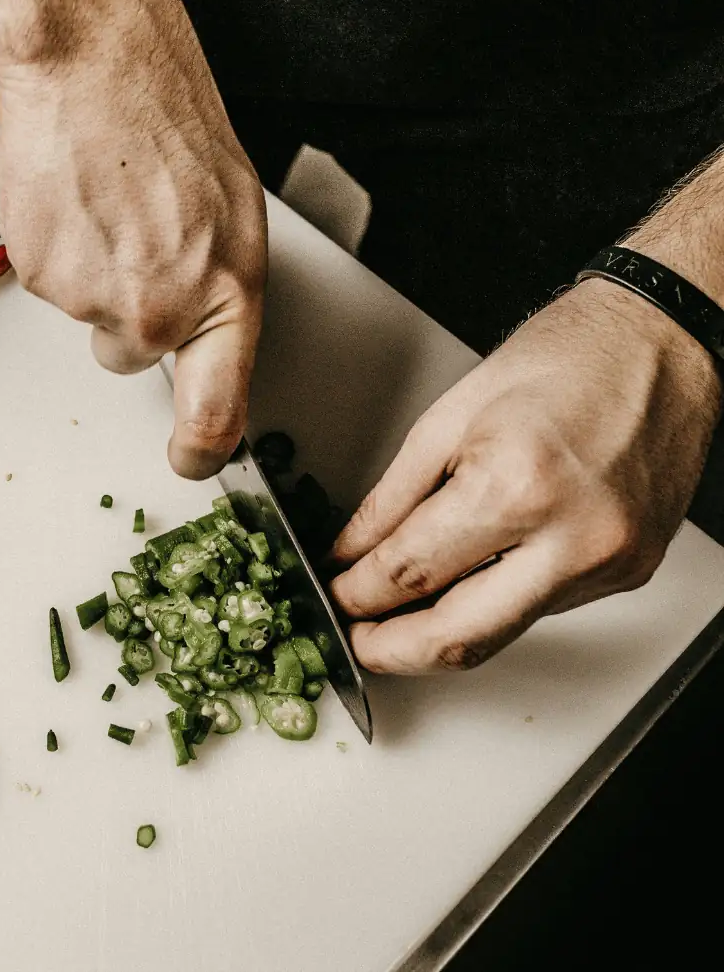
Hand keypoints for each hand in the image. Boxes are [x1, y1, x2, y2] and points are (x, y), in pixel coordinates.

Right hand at [0, 0, 266, 479]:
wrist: (96, 68)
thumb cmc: (172, 127)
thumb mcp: (234, 223)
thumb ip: (219, 301)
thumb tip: (204, 352)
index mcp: (224, 300)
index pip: (215, 415)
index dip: (200, 451)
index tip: (190, 460)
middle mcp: (158, 314)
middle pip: (131, 357)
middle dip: (132, 315)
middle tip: (140, 246)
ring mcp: (92, 300)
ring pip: (89, 317)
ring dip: (96, 276)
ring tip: (111, 208)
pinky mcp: (39, 276)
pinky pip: (52, 283)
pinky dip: (61, 252)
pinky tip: (78, 204)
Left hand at [329, 280, 721, 672]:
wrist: (658, 342)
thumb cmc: (563, 358)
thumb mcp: (448, 418)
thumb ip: (390, 499)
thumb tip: (351, 554)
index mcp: (517, 486)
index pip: (411, 573)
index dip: (357, 595)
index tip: (335, 597)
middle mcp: (572, 538)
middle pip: (459, 638)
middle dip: (392, 651)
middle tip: (355, 638)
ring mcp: (608, 563)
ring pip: (500, 635)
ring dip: (439, 634)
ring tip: (396, 615)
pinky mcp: (628, 572)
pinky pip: (539, 610)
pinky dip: (490, 605)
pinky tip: (463, 584)